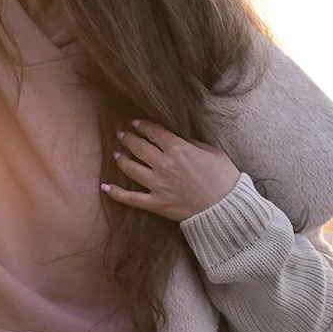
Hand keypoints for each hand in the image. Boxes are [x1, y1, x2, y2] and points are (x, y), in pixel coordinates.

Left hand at [105, 121, 240, 220]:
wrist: (227, 208)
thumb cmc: (225, 178)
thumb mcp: (213, 152)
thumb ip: (193, 143)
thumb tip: (179, 140)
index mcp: (179, 149)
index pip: (155, 132)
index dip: (143, 126)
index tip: (137, 123)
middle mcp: (164, 164)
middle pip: (139, 147)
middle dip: (128, 138)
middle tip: (121, 134)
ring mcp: (158, 185)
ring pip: (132, 168)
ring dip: (121, 159)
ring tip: (116, 153)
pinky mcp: (157, 204)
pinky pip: (131, 198)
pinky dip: (116, 193)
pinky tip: (105, 187)